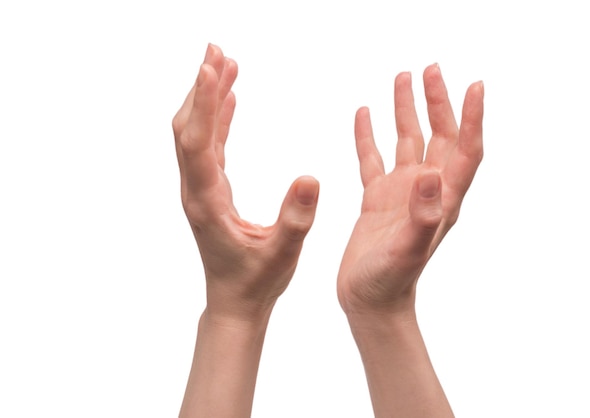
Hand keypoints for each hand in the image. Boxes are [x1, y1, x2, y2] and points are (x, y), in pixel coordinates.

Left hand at [172, 44, 319, 321]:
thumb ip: (296, 217)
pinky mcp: (212, 191)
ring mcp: (202, 189)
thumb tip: (310, 176)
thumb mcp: (283, 252)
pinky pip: (211, 146)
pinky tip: (231, 99)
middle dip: (200, 87)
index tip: (214, 66)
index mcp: (206, 202)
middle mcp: (197, 190)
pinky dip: (219, 118)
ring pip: (197, 133)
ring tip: (224, 62)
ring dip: (208, 98)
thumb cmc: (257, 281)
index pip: (199, 141)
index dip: (206, 102)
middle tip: (215, 50)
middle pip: (188, 128)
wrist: (235, 302)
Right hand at [337, 65, 483, 314]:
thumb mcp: (408, 250)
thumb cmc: (391, 282)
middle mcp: (426, 191)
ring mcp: (401, 193)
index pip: (465, 151)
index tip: (474, 85)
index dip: (472, 118)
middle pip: (439, 137)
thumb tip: (430, 174)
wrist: (370, 301)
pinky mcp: (377, 199)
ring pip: (407, 142)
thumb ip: (422, 215)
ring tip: (402, 78)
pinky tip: (364, 114)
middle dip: (438, 103)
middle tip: (430, 69)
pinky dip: (370, 135)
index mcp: (442, 200)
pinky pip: (374, 158)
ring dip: (407, 110)